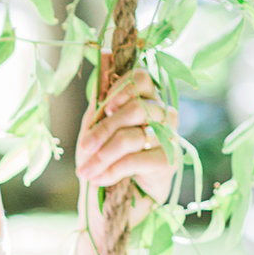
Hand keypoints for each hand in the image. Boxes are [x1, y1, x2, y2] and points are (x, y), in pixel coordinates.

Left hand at [77, 70, 172, 212]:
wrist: (113, 194)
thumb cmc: (103, 154)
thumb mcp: (95, 124)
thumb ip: (101, 98)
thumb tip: (104, 60)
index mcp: (144, 99)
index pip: (141, 79)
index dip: (122, 88)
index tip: (105, 108)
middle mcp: (161, 114)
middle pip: (135, 109)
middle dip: (103, 130)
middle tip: (83, 147)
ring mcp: (169, 137)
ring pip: (133, 136)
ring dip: (103, 155)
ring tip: (85, 171)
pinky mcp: (170, 161)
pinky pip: (137, 159)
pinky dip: (112, 170)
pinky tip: (99, 179)